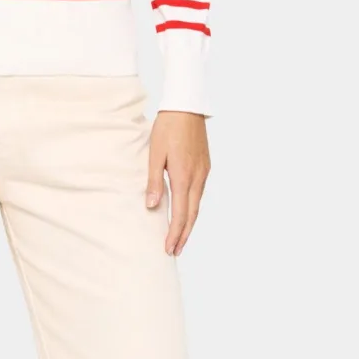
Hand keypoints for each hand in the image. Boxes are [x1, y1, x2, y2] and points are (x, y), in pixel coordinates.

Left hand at [146, 111, 210, 255]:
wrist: (187, 106)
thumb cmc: (168, 128)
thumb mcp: (155, 154)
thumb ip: (154, 181)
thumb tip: (153, 206)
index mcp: (183, 176)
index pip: (181, 213)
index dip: (175, 233)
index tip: (168, 248)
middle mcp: (197, 178)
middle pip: (192, 215)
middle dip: (183, 235)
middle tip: (174, 251)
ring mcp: (203, 172)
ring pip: (197, 205)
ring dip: (189, 224)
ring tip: (180, 238)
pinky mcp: (205, 167)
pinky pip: (199, 194)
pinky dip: (192, 209)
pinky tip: (187, 213)